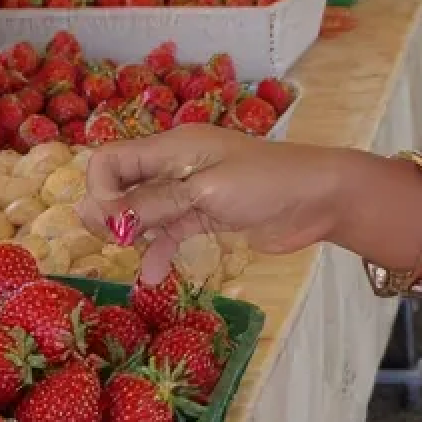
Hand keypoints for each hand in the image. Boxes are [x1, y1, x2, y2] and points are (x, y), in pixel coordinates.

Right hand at [81, 126, 346, 284]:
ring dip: (133, 233)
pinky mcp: (209, 215)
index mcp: (175, 145)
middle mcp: (178, 164)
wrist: (321, 198)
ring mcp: (194, 191)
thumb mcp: (207, 191)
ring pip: (144, 210)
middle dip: (111, 213)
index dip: (100, 189)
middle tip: (116, 241)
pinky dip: (158, 250)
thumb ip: (155, 202)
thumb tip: (100, 214)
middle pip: (123, 184)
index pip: (111, 158)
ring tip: (131, 256)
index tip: (111, 222)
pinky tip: (152, 277)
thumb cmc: (267, 184)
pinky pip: (170, 230)